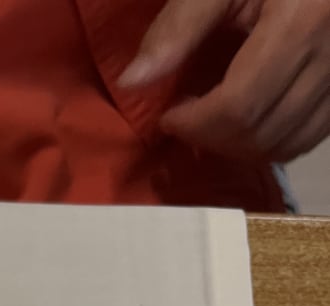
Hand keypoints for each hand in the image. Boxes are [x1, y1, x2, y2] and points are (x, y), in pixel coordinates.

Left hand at [119, 0, 329, 161]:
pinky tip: (245, 121)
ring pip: (286, 145)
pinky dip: (270, 142)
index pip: (239, 106)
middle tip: (186, 118)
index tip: (168, 115)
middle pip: (261, 133)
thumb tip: (132, 82)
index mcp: (302, 23)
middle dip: (212, 139)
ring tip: (211, 120)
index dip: (195, 123)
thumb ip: (180, 26)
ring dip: (239, 147)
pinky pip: (308, 138)